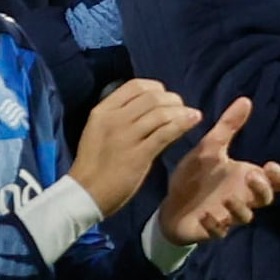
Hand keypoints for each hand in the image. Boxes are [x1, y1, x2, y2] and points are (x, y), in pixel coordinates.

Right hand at [67, 76, 200, 212]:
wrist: (86, 193)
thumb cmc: (95, 164)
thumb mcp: (100, 131)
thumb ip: (121, 117)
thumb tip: (152, 107)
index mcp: (102, 111)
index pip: (135, 86)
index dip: (156, 88)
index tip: (165, 97)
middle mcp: (114, 119)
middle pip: (152, 97)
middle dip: (172, 99)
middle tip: (181, 108)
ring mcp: (126, 136)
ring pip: (161, 112)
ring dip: (181, 111)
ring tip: (192, 114)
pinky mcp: (139, 154)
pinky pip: (166, 132)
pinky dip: (183, 123)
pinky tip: (194, 120)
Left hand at [151, 98, 279, 244]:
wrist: (169, 204)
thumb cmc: (194, 176)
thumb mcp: (210, 148)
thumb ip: (228, 127)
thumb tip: (245, 100)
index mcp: (244, 179)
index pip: (274, 182)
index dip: (278, 176)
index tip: (270, 165)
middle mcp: (241, 197)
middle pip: (266, 199)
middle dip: (263, 189)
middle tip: (251, 176)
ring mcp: (227, 215)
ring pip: (246, 217)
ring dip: (241, 208)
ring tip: (229, 198)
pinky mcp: (210, 229)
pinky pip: (219, 232)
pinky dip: (215, 226)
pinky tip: (206, 215)